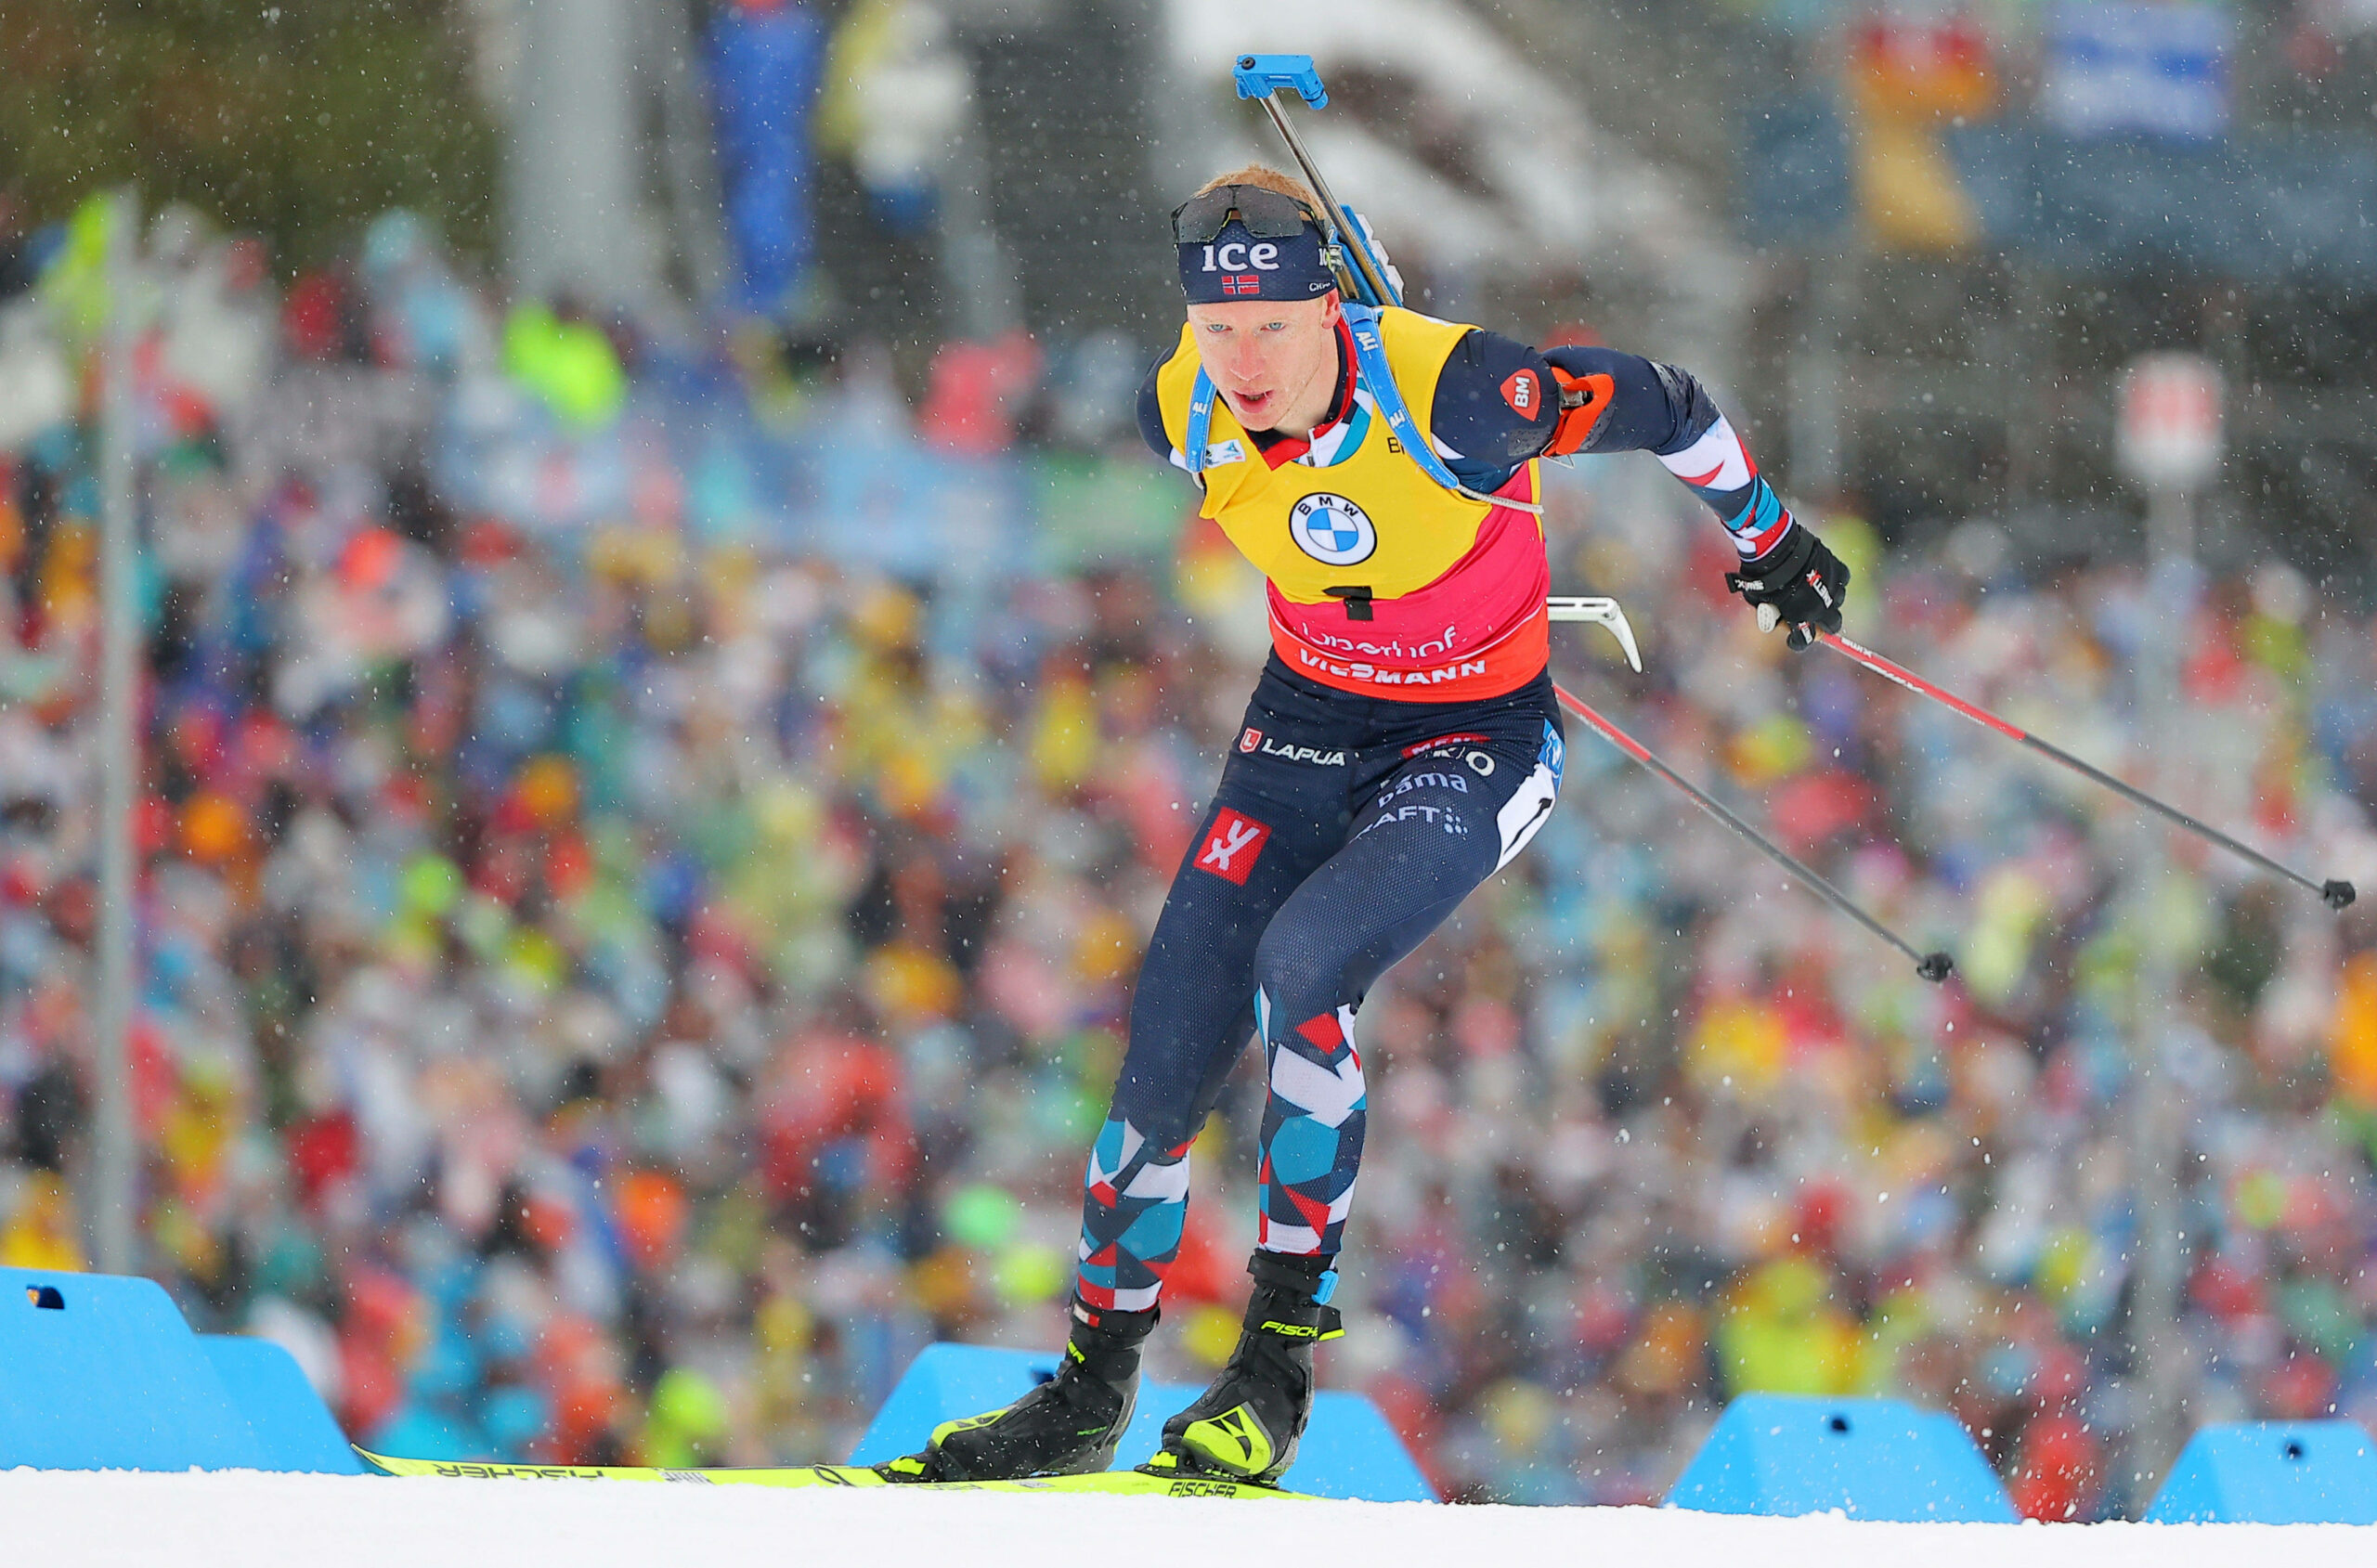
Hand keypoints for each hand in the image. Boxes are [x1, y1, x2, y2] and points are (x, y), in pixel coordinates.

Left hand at [1725, 526, 1847, 649]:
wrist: (1776, 549)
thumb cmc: (1763, 575)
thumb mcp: (1759, 601)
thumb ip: (1770, 612)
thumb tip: (1774, 616)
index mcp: (1801, 618)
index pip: (1805, 640)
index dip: (1798, 641)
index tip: (1794, 638)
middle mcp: (1820, 607)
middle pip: (1833, 625)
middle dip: (1825, 625)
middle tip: (1816, 617)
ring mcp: (1832, 589)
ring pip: (1838, 601)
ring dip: (1830, 600)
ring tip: (1817, 591)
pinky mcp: (1838, 571)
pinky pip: (1842, 580)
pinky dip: (1835, 579)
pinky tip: (1825, 575)